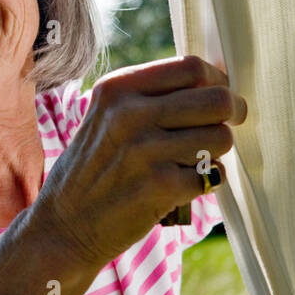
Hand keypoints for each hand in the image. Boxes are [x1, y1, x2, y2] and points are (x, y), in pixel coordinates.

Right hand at [28, 56, 247, 277]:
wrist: (63, 227)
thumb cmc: (92, 171)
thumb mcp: (106, 117)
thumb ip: (150, 97)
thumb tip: (214, 84)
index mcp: (117, 88)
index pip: (192, 67)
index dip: (218, 81)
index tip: (220, 95)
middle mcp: (130, 113)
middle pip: (216, 99)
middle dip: (231, 114)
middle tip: (227, 125)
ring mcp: (145, 150)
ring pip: (220, 137)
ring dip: (216, 152)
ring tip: (194, 161)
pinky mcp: (160, 186)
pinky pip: (212, 174)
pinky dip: (207, 181)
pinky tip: (183, 185)